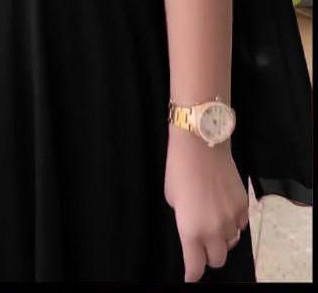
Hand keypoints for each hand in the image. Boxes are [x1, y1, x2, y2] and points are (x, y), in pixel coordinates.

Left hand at [164, 126, 249, 282]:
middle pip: (217, 260)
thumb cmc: (179, 168)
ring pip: (231, 243)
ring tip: (214, 223)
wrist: (201, 143)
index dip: (192, 273)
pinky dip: (234, 223)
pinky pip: (241, 225)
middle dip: (208, 256)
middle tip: (202, 244)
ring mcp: (231, 219)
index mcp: (191, 231)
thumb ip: (184, 220)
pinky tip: (225, 210)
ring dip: (223, 239)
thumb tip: (193, 227)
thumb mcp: (173, 199)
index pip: (195, 267)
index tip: (191, 273)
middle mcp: (214, 231)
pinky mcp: (243, 205)